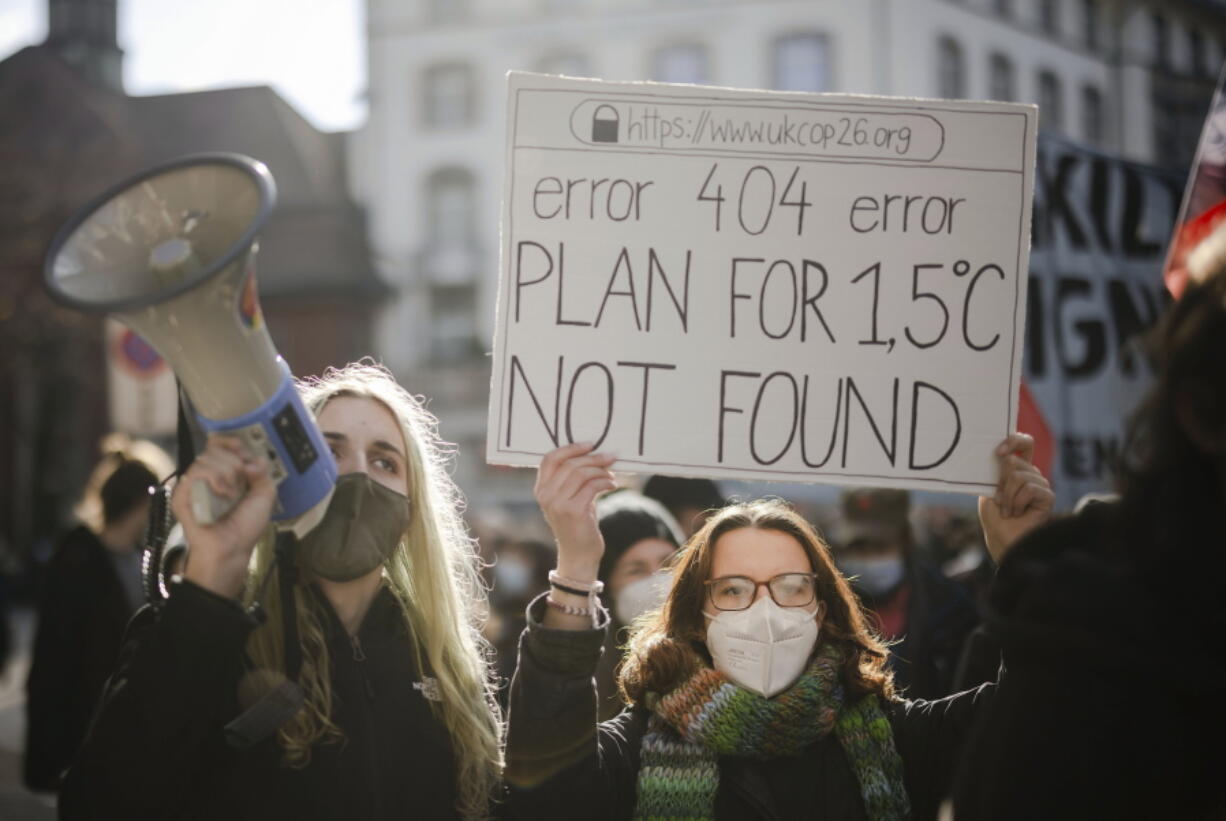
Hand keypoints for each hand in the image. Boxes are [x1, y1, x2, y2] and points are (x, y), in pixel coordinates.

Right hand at [171, 434, 276, 598]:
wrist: (233, 550)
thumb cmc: (246, 527)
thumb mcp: (265, 495)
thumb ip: (263, 472)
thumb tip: (252, 461)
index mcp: (223, 475)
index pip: (218, 445)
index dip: (230, 442)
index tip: (241, 449)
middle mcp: (206, 478)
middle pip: (214, 449)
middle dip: (234, 461)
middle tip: (241, 480)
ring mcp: (193, 486)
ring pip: (205, 459)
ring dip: (226, 472)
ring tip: (231, 493)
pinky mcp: (182, 496)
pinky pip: (194, 473)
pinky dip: (214, 479)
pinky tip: (223, 493)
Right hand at [534, 442, 616, 582]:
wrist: (579, 555)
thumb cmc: (578, 524)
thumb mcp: (570, 498)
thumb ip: (573, 478)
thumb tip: (594, 453)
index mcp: (540, 490)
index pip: (550, 459)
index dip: (570, 448)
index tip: (590, 444)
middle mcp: (545, 496)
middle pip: (569, 464)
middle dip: (593, 458)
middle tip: (610, 457)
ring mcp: (557, 504)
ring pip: (582, 473)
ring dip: (601, 470)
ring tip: (611, 475)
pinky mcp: (573, 511)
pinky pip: (592, 486)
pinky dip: (606, 482)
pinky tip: (613, 485)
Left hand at [978, 433, 1054, 563]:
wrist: (1002, 537)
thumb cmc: (994, 515)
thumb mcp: (989, 488)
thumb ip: (996, 471)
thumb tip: (1005, 457)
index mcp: (1017, 468)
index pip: (1024, 443)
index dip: (1014, 441)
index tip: (999, 452)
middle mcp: (1031, 474)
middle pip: (1015, 461)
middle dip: (1001, 483)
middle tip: (1000, 499)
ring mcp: (1041, 484)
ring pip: (1019, 476)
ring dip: (1007, 496)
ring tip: (1008, 510)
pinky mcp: (1048, 496)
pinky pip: (1029, 489)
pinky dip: (1017, 502)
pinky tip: (1017, 513)